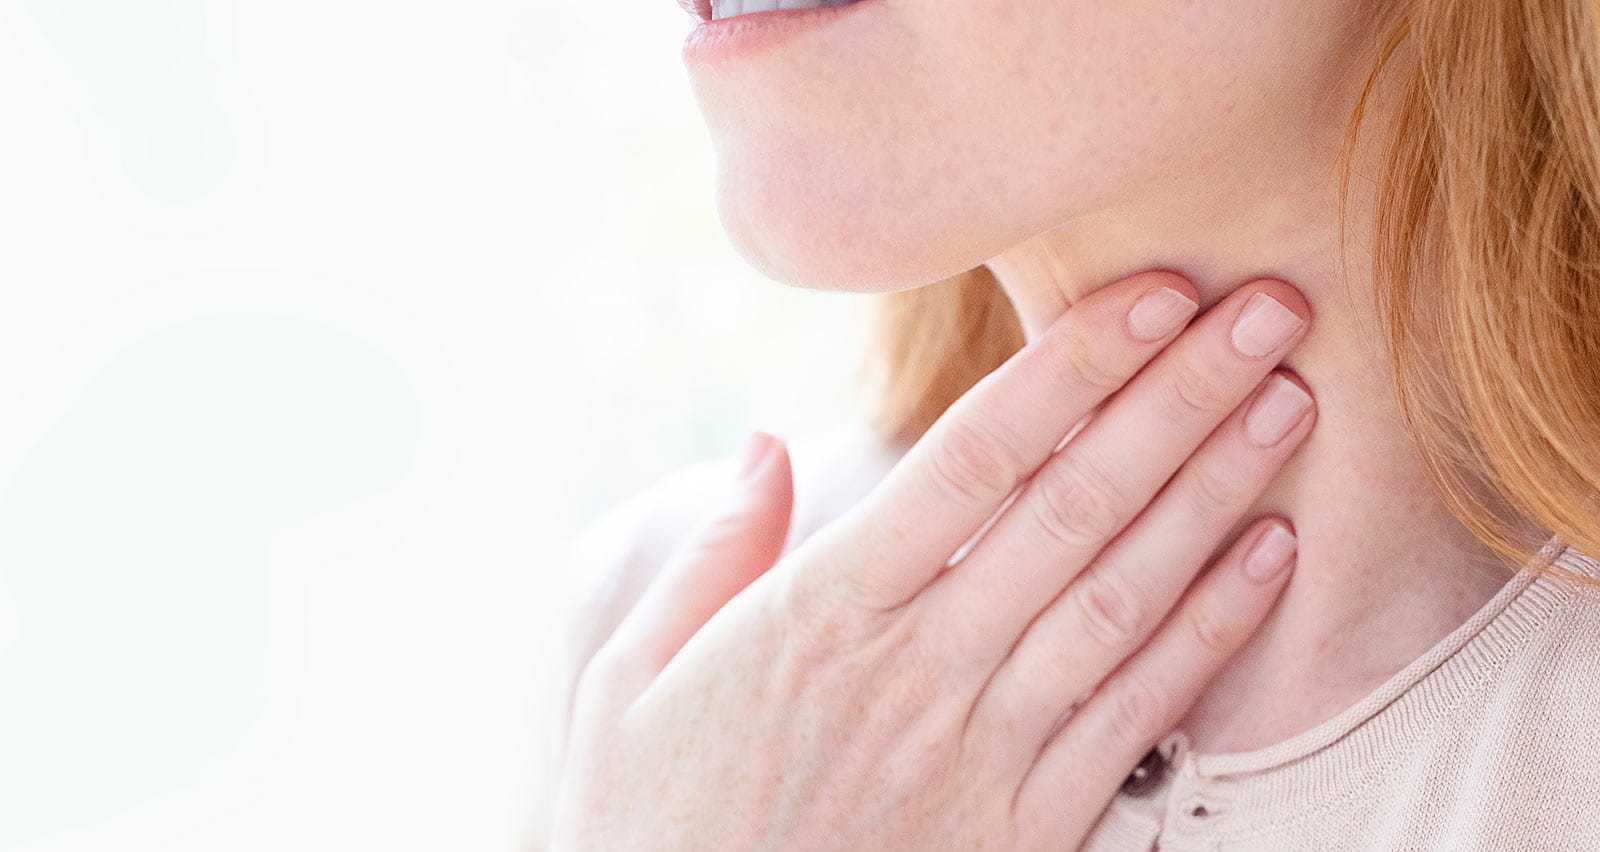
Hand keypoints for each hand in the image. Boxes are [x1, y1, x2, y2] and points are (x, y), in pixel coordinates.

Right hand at [552, 270, 1314, 849]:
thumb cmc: (653, 824)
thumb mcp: (628, 682)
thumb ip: (710, 556)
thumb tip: (766, 443)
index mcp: (820, 611)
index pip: (972, 461)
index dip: (1070, 368)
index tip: (1148, 292)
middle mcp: (918, 668)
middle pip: (1072, 508)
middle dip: (1176, 397)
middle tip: (1267, 305)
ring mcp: (982, 753)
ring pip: (1121, 597)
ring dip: (1214, 492)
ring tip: (1287, 400)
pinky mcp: (1024, 833)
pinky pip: (1136, 718)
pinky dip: (1208, 633)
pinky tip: (1269, 556)